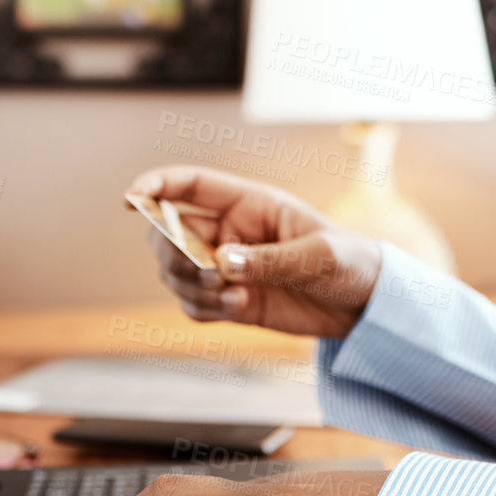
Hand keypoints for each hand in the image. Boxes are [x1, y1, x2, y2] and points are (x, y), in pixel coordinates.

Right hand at [126, 165, 381, 339]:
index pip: (189, 186)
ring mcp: (226, 267)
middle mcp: (229, 232)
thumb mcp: (319, 256)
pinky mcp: (230, 300)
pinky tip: (237, 309)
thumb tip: (221, 263)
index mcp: (248, 203)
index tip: (130, 200)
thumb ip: (269, 259)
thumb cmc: (350, 262)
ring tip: (235, 297)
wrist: (365, 305)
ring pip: (176, 273)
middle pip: (169, 233)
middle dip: (174, 253)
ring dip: (192, 287)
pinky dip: (203, 309)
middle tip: (208, 273)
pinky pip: (193, 304)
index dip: (154, 187)